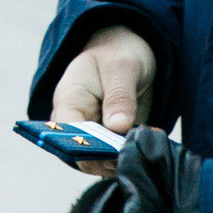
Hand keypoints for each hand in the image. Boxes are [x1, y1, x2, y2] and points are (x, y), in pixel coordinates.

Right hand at [48, 24, 155, 173]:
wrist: (126, 50)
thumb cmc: (117, 52)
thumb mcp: (122, 68)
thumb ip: (120, 96)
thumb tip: (118, 127)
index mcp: (69, 100)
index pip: (67, 133)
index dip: (86, 146)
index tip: (112, 149)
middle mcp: (76, 121)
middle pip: (82, 153)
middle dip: (107, 158)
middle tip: (135, 151)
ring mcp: (92, 133)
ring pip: (98, 162)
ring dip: (120, 159)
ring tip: (143, 148)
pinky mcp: (109, 140)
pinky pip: (114, 158)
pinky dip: (129, 156)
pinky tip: (146, 148)